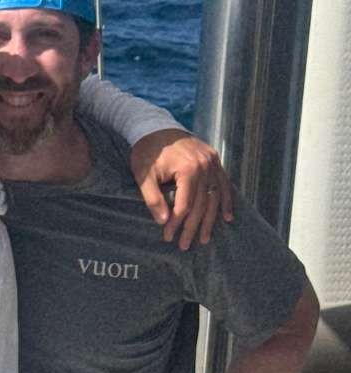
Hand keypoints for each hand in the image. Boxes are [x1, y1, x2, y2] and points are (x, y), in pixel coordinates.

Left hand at [129, 129, 234, 249]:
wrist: (155, 127)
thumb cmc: (147, 152)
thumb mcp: (144, 176)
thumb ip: (152, 199)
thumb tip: (162, 222)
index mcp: (188, 169)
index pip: (184, 205)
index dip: (176, 224)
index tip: (168, 237)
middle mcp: (205, 166)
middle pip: (201, 204)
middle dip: (192, 228)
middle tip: (184, 245)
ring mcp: (213, 162)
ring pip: (215, 197)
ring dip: (210, 220)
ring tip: (204, 239)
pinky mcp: (215, 160)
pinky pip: (224, 184)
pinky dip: (226, 201)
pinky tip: (227, 218)